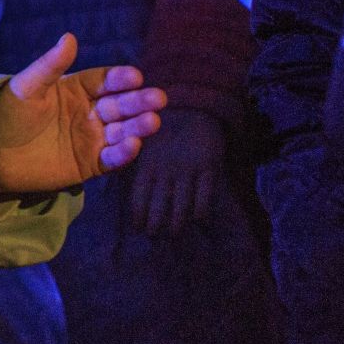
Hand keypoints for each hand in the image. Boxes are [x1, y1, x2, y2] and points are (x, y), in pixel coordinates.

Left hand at [0, 34, 166, 197]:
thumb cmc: (6, 114)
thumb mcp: (26, 87)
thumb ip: (49, 66)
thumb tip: (70, 37)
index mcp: (75, 88)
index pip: (104, 81)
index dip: (120, 79)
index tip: (135, 77)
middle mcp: (88, 112)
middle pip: (120, 105)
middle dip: (139, 102)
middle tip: (157, 98)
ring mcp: (91, 138)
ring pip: (122, 131)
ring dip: (138, 126)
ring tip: (152, 121)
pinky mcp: (90, 164)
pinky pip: (112, 157)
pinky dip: (124, 152)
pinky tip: (133, 145)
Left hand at [128, 108, 224, 234]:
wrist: (191, 106)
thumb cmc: (162, 128)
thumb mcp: (144, 145)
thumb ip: (140, 167)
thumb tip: (135, 194)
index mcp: (146, 164)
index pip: (138, 197)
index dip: (138, 216)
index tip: (138, 228)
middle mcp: (165, 171)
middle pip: (159, 206)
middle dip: (155, 225)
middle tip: (155, 237)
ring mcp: (187, 170)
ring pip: (181, 206)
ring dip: (177, 224)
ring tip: (174, 235)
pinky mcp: (208, 167)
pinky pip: (205, 195)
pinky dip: (202, 211)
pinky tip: (200, 220)